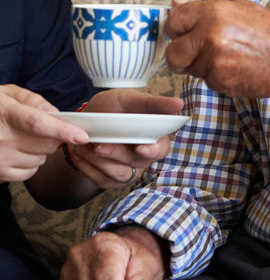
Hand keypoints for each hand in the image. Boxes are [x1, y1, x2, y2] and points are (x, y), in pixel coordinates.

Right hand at [0, 84, 88, 181]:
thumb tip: (54, 112)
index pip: (38, 123)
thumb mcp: (6, 93)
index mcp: (7, 115)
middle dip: (53, 137)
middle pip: (46, 145)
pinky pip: (29, 173)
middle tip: (41, 129)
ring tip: (25, 139)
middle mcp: (2, 139)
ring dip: (41, 151)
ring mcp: (0, 159)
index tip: (81, 136)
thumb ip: (32, 100)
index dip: (62, 130)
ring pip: (40, 160)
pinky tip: (19, 152)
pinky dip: (31, 164)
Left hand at [64, 89, 183, 188]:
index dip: (152, 150)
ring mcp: (129, 170)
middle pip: (138, 163)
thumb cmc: (113, 108)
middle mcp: (144, 157)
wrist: (87, 122)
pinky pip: (101, 180)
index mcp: (155, 137)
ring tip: (83, 146)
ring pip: (120, 174)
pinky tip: (79, 153)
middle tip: (99, 146)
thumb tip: (179, 104)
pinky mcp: (111, 180)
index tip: (140, 148)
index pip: (162, 149)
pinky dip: (88, 167)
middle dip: (117, 154)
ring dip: (100, 161)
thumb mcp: (130, 99)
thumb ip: (152, 103)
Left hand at [165, 0, 269, 100]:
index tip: (183, 34)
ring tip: (229, 58)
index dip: (176, 30)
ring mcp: (215, 60)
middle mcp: (211, 34)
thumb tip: (175, 2)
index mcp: (215, 12)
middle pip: (174, 52)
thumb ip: (205, 9)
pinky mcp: (221, 81)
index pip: (174, 20)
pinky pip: (207, 81)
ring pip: (190, 69)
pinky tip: (238, 69)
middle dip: (182, 56)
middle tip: (199, 54)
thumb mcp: (241, 10)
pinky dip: (218, 78)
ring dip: (203, 67)